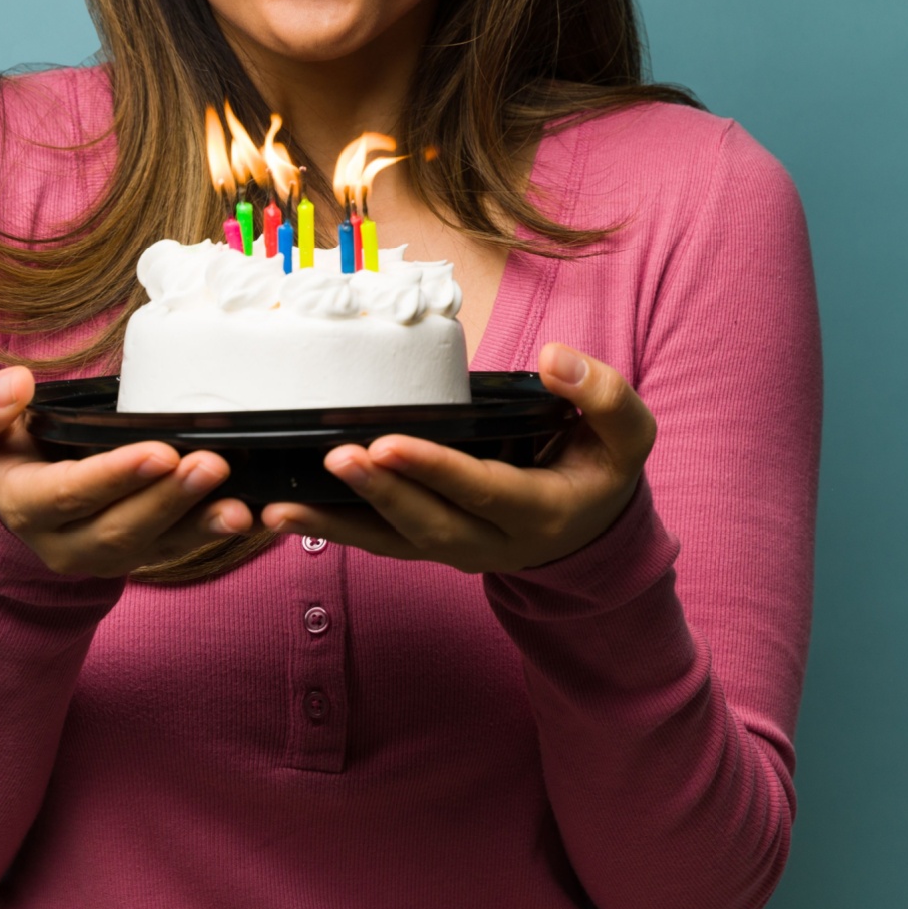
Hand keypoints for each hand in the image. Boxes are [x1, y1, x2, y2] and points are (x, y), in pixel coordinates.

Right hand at [0, 366, 254, 577]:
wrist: (18, 496)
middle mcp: (63, 541)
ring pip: (154, 546)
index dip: (112, 477)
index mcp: (23, 505)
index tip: (157, 451)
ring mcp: (105, 554)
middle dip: (167, 498)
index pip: (67, 495)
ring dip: (197, 523)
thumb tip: (15, 384)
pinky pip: (178, 549)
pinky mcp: (140, 553)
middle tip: (209, 465)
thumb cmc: (2, 449)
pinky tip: (246, 516)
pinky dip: (212, 533)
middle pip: (118, 528)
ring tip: (236, 503)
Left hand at [262, 343, 653, 573]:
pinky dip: (334, 528)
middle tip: (336, 456)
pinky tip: (285, 512)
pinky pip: (381, 541)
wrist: (594, 525)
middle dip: (381, 493)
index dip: (435, 469)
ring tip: (280, 507)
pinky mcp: (433, 546)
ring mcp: (461, 551)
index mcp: (542, 512)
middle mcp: (496, 543)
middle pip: (430, 524)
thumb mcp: (628, 433)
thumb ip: (602, 394)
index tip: (388, 442)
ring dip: (339, 523)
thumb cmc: (604, 465)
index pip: (483, 490)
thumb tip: (555, 357)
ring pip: (394, 544)